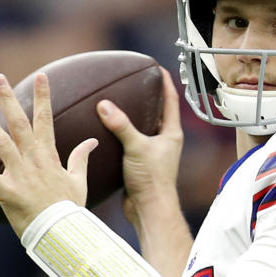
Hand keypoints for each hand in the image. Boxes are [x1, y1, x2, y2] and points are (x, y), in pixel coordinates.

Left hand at [0, 73, 97, 236]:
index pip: (46, 120)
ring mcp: (19, 175)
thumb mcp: (79, 181)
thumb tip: (91, 141)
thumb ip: (81, 158)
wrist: (61, 233)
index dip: (43, 97)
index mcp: (50, 156)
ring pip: (0, 143)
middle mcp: (33, 160)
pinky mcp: (6, 191)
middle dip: (9, 99)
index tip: (41, 76)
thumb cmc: (70, 208)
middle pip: (19, 123)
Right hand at [97, 68, 183, 225]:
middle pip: (157, 113)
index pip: (171, 100)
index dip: (165, 82)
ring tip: (117, 103)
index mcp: (171, 134)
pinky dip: (120, 136)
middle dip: (148, 98)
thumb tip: (104, 105)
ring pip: (142, 129)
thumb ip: (121, 125)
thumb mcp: (136, 147)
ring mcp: (153, 154)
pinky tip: (106, 132)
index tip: (157, 67)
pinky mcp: (140, 165)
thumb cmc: (152, 180)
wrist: (149, 209)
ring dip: (132, 117)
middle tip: (135, 83)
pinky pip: (130, 144)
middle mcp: (164, 142)